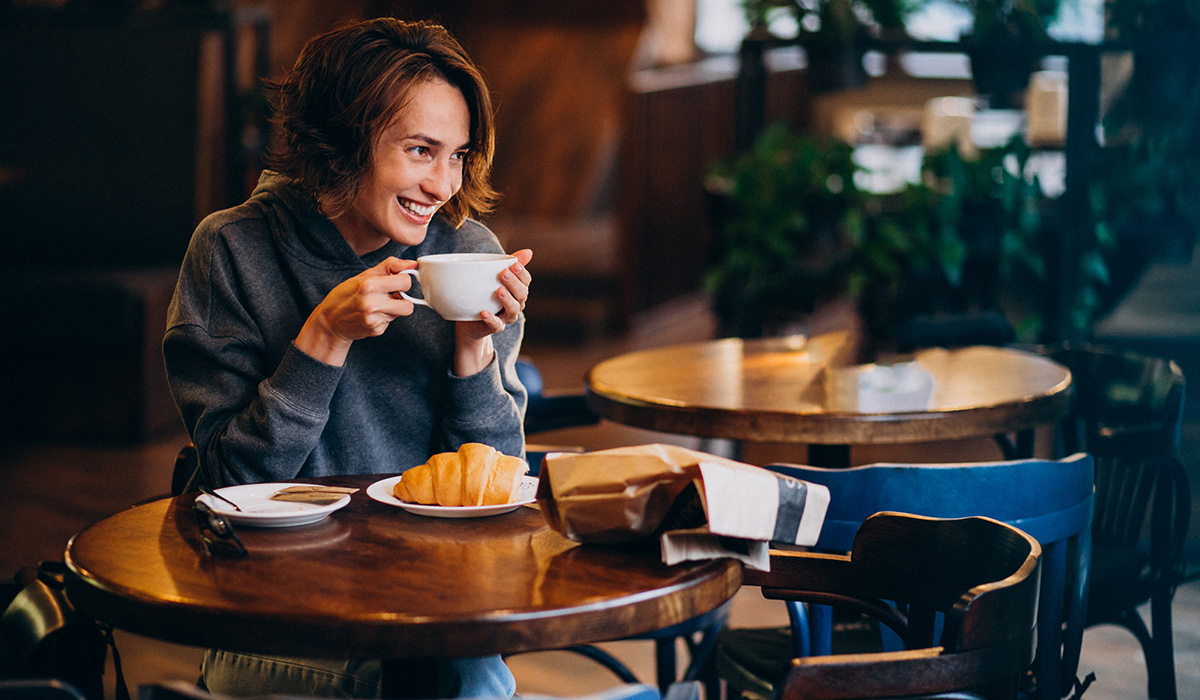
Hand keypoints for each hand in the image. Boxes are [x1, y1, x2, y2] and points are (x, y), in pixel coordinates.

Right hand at [296, 257, 415, 365]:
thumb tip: (413, 263)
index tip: (395, 281)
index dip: (403, 281)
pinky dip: (385, 317)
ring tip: (378, 304)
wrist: (330, 320)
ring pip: (400, 313)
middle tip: (391, 295)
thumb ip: (390, 266)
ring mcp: (374, 320)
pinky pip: (391, 322)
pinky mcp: (376, 331)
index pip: (406, 282)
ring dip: (394, 308)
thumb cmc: (346, 294)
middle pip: (409, 305)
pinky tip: (372, 315)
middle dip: (402, 299)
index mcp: (369, 286)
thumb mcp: (364, 275)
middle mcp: (372, 304)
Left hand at [453, 249, 532, 375]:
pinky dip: (491, 319)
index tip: (514, 264)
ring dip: (507, 300)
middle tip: (504, 273)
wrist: (470, 322)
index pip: (526, 281)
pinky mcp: (494, 327)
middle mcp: (516, 304)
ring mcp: (506, 317)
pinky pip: (496, 325)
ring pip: (513, 310)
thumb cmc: (485, 296)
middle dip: (514, 283)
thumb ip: (508, 264)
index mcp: (517, 291)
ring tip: (498, 290)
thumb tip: (529, 251)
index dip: (522, 273)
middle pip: (522, 294)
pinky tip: (484, 312)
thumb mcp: (494, 278)